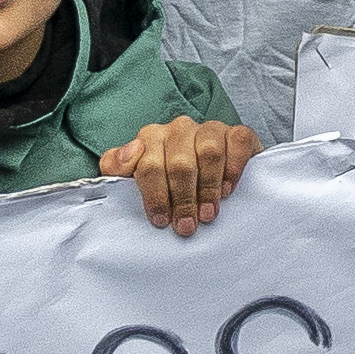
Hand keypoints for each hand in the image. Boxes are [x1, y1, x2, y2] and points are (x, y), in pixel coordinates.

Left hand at [103, 119, 257, 237]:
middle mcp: (179, 129)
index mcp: (151, 138)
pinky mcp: (237, 132)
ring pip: (208, 153)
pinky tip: (228, 189)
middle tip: (185, 225)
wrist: (211, 177)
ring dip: (208, 188)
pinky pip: (237, 142)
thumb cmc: (168, 181)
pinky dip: (232, 167)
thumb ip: (117, 167)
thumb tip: (127, 155)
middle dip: (182, 199)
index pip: (148, 164)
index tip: (160, 219)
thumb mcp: (136, 178)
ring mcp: (209, 128)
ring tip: (207, 214)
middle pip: (179, 163)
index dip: (155, 195)